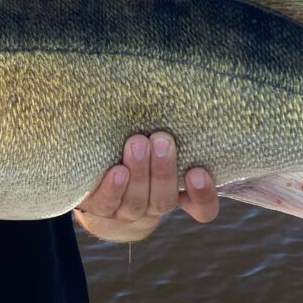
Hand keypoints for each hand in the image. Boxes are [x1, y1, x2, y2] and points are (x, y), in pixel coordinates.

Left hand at [75, 131, 218, 240]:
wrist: (98, 180)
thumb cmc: (137, 148)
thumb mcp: (156, 142)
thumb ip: (170, 130)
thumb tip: (176, 92)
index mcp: (175, 194)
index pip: (203, 208)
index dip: (203, 195)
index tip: (198, 172)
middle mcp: (153, 206)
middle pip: (164, 199)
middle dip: (163, 170)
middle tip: (162, 140)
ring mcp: (126, 211)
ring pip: (137, 201)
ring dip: (139, 172)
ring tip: (138, 143)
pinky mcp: (100, 208)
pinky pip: (108, 203)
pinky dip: (114, 188)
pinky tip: (118, 171)